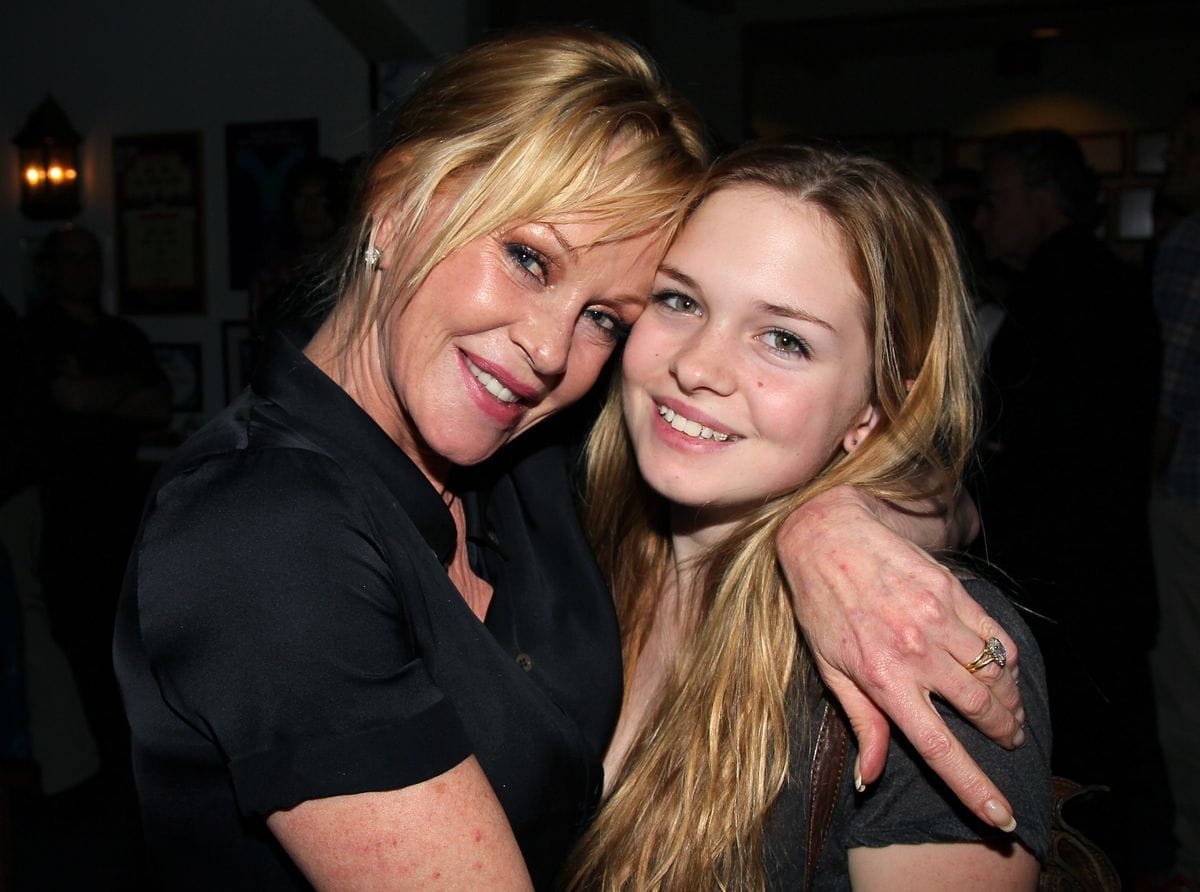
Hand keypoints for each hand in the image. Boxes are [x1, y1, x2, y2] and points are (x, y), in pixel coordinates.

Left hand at [777, 486, 1023, 830]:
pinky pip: (994, 635)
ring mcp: (936, 618)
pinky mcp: (951, 590)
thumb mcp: (830, 668)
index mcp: (882, 678)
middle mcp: (914, 651)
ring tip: (1008, 712)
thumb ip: (861, 723)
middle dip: (1004, 733)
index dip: (973, 786)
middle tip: (1009, 741)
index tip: (1001, 817)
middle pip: (981, 709)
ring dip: (1010, 701)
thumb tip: (871, 777)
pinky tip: (999, 668)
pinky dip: (1005, 659)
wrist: (824, 534)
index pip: (938, 746)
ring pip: (995, 674)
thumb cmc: (820, 606)